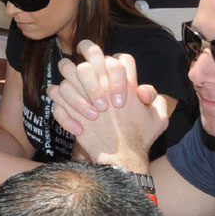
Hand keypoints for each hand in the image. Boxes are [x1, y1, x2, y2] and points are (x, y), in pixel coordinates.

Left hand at [47, 41, 167, 168]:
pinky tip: (63, 103)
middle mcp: (105, 87)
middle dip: (85, 55)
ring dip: (68, 75)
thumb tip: (143, 90)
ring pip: (68, 70)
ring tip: (70, 82)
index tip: (104, 62)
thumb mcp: (158, 118)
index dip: (112, 58)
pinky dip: (57, 97)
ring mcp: (86, 97)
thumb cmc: (141, 138)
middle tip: (82, 65)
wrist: (123, 159)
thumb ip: (155, 100)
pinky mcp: (72, 109)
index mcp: (127, 86)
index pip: (120, 58)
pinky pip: (55, 93)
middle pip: (90, 56)